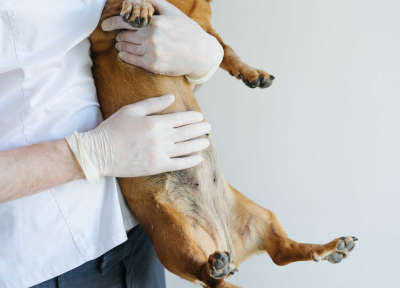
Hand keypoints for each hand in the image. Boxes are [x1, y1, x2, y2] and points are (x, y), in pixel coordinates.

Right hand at [66, 95, 210, 180]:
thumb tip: (172, 98)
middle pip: (187, 133)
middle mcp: (161, 138)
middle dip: (200, 129)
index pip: (181, 119)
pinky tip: (198, 158)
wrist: (99, 152)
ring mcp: (160, 154)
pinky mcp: (156, 166)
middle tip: (209, 127)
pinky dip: (190, 161)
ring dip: (198, 144)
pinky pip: (178, 164)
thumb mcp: (132, 110)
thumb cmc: (113, 128)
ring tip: (207, 141)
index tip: (201, 117)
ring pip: (186, 148)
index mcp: (155, 122)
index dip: (193, 118)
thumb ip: (153, 104)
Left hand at [101, 0, 223, 77]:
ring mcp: (152, 53)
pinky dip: (124, 56)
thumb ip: (151, 2)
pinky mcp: (153, 66)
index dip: (111, 23)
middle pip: (124, 36)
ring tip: (122, 45)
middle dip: (120, 36)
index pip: (125, 20)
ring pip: (125, 48)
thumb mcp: (171, 11)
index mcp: (154, 22)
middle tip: (119, 37)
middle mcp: (152, 37)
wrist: (201, 53)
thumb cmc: (185, 29)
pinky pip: (131, 60)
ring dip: (121, 46)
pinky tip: (124, 54)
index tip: (104, 25)